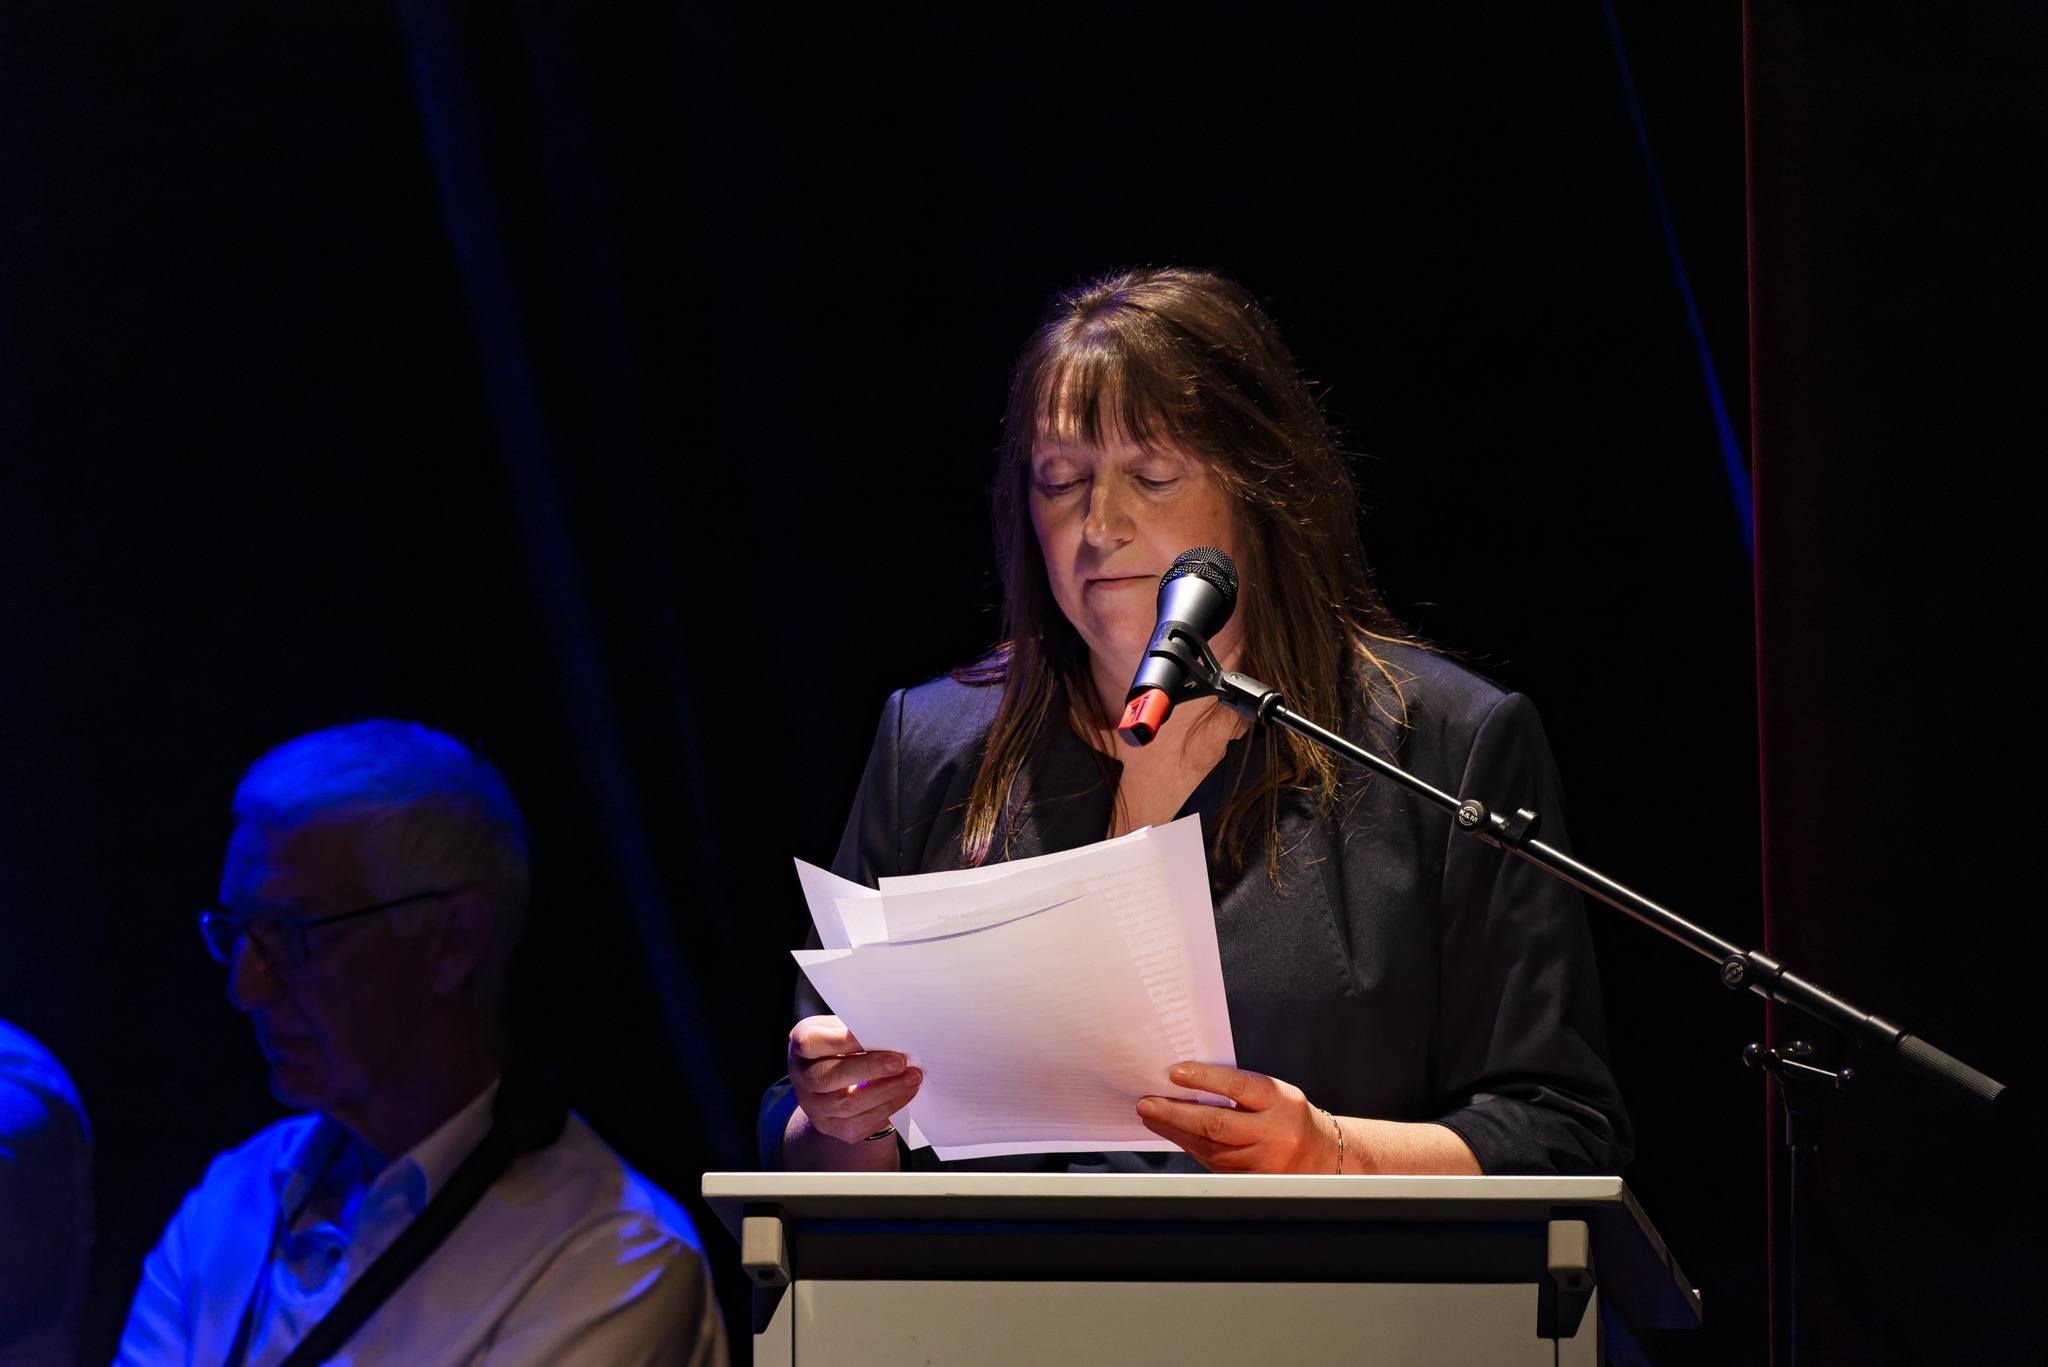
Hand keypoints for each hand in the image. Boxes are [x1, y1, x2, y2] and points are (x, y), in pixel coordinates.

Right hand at [788, 1015, 921, 1144]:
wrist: (830, 1077)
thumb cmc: (840, 1044)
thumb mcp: (840, 1027)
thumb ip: (857, 1029)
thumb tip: (891, 1032)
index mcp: (801, 1046)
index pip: (812, 1043)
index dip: (842, 1040)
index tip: (875, 1033)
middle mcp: (801, 1077)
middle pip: (828, 1078)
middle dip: (870, 1069)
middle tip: (900, 1061)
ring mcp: (812, 1106)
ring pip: (847, 1105)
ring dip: (886, 1092)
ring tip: (912, 1078)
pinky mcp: (830, 1126)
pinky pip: (859, 1123)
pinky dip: (887, 1107)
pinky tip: (904, 1093)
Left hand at [1138, 1062, 1483, 1174]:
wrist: (1321, 1154)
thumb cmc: (1287, 1115)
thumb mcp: (1272, 1092)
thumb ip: (1236, 1088)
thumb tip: (1185, 1081)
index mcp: (1279, 1101)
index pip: (1238, 1087)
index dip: (1205, 1079)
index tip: (1175, 1073)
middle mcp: (1274, 1133)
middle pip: (1217, 1124)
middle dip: (1176, 1113)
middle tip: (1147, 1103)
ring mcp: (1264, 1162)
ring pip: (1210, 1148)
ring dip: (1176, 1131)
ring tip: (1152, 1115)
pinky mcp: (1253, 1181)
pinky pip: (1213, 1164)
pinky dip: (1190, 1147)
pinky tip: (1174, 1134)